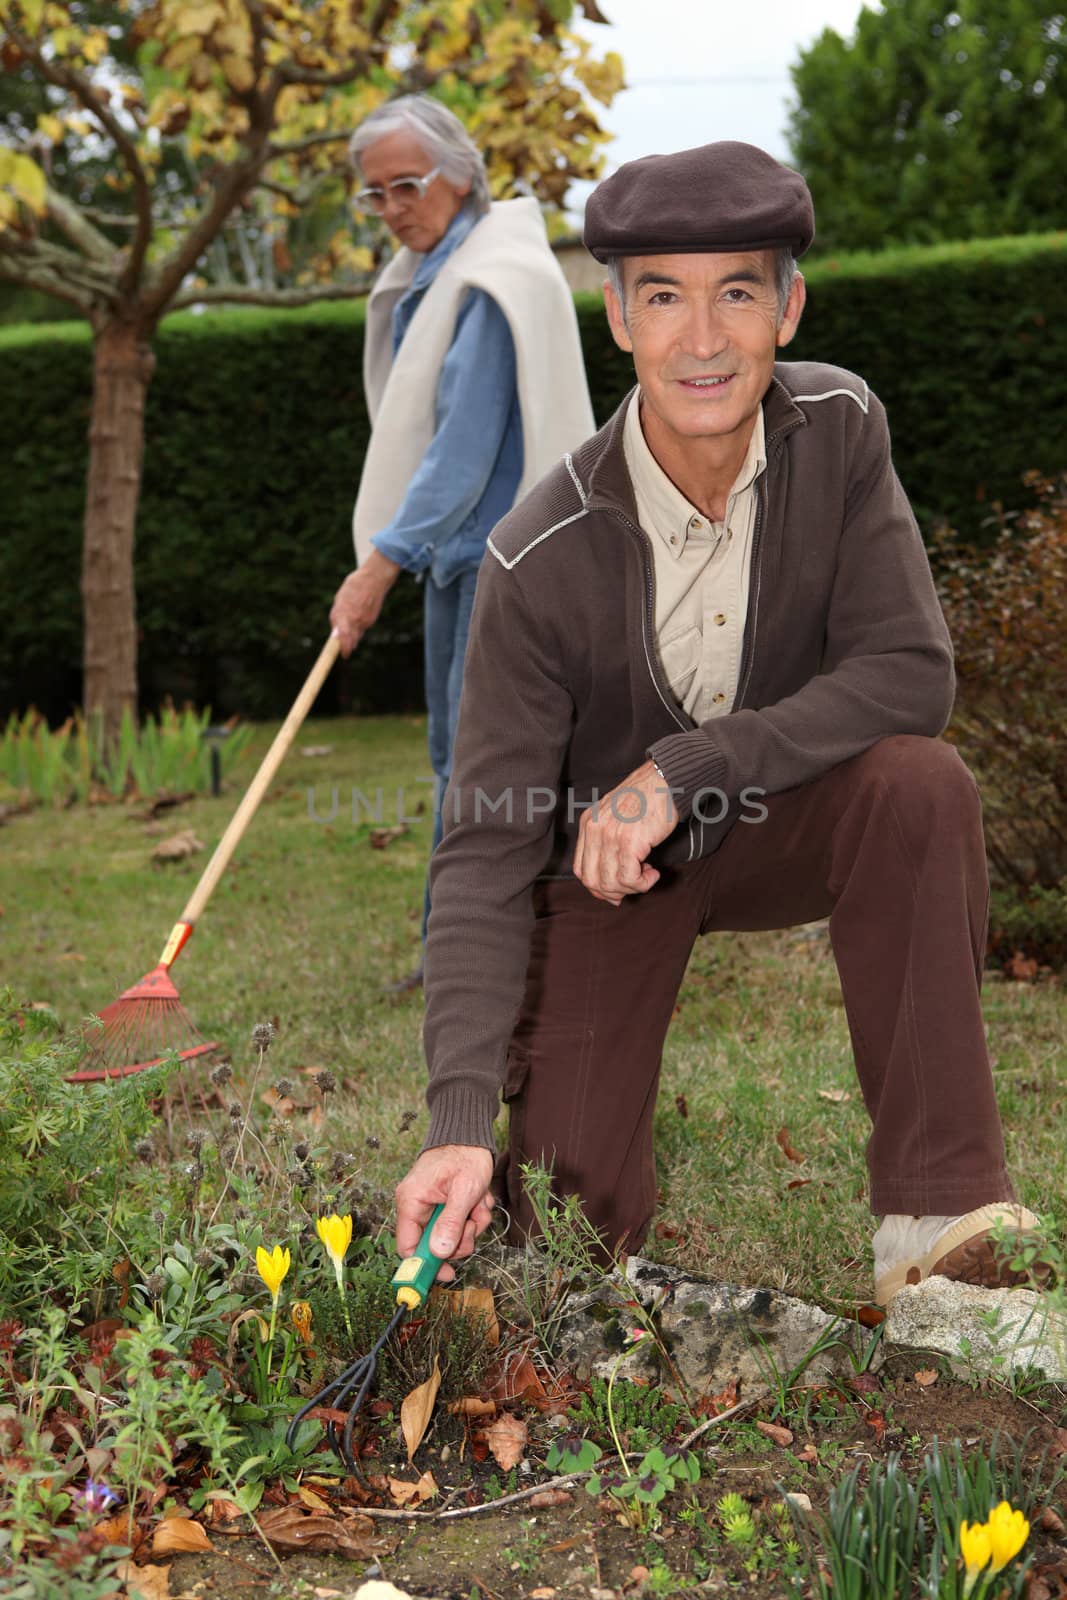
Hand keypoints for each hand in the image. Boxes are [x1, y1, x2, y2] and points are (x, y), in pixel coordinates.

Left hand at [329, 551, 399, 655]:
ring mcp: (366, 620)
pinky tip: (359, 612)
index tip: (344, 655)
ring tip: (351, 615)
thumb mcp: (339, 600)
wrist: (374, 579)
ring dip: (352, 631)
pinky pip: (363, 626)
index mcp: (346, 614)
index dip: (344, 648)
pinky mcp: (372, 619)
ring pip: (357, 633)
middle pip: (352, 640)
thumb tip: (334, 634)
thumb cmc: (353, 587)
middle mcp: (357, 620)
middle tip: (344, 645)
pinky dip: (359, 623)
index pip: (344, 637)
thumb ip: (336, 618)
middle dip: (348, 643)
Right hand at [394, 1144, 494, 1284]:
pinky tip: (478, 1198)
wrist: (470, 1134)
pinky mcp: (442, 1204)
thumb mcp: (464, 1191)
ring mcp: (429, 1205)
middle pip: (434, 1244)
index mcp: (411, 1202)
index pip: (407, 1247)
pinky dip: (473, 1214)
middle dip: (460, 1237)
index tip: (448, 1274)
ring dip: (471, 1224)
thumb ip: (451, 1222)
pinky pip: (458, 1222)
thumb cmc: (465, 1156)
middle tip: (474, 1222)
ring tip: (479, 1203)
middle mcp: (415, 1206)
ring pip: (451, 1235)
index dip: (425, 1266)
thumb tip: (439, 1253)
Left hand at [572, 758, 677, 905]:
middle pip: (592, 881)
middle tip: (633, 887)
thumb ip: (607, 843)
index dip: (598, 887)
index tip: (616, 890)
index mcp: (588, 824)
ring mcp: (610, 836)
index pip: (581, 870)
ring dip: (632, 888)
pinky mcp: (629, 842)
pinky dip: (643, 883)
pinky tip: (654, 873)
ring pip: (610, 883)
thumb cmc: (645, 798)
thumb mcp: (614, 816)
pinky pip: (629, 878)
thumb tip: (612, 880)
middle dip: (613, 893)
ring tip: (648, 874)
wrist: (663, 781)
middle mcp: (594, 830)